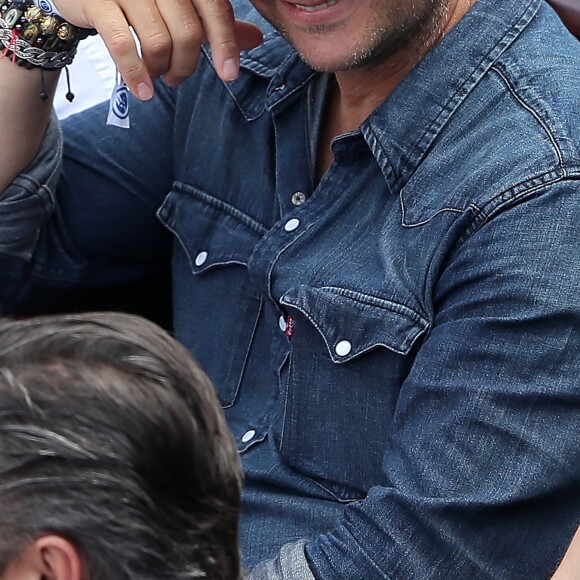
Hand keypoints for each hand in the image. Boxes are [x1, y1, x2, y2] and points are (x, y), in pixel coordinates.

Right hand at [53, 0, 262, 98]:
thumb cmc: (140, 0)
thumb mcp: (181, 6)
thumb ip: (214, 21)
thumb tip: (255, 39)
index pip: (214, 9)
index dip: (226, 44)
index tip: (229, 75)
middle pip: (188, 32)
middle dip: (186, 65)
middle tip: (176, 78)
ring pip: (158, 41)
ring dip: (161, 70)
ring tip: (156, 79)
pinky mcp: (98, 1)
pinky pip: (122, 44)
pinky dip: (135, 74)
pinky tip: (142, 91)